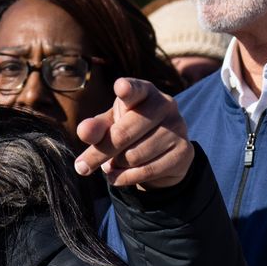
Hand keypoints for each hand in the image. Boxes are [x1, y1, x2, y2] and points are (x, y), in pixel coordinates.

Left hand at [73, 79, 196, 189]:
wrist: (162, 152)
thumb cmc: (130, 130)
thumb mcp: (110, 126)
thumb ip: (96, 128)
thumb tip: (83, 131)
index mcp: (144, 91)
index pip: (135, 89)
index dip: (127, 89)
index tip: (120, 87)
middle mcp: (165, 104)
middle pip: (123, 134)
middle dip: (99, 153)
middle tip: (81, 167)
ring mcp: (178, 127)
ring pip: (133, 156)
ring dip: (116, 165)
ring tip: (114, 163)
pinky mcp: (184, 151)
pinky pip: (146, 171)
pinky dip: (125, 178)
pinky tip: (117, 176)